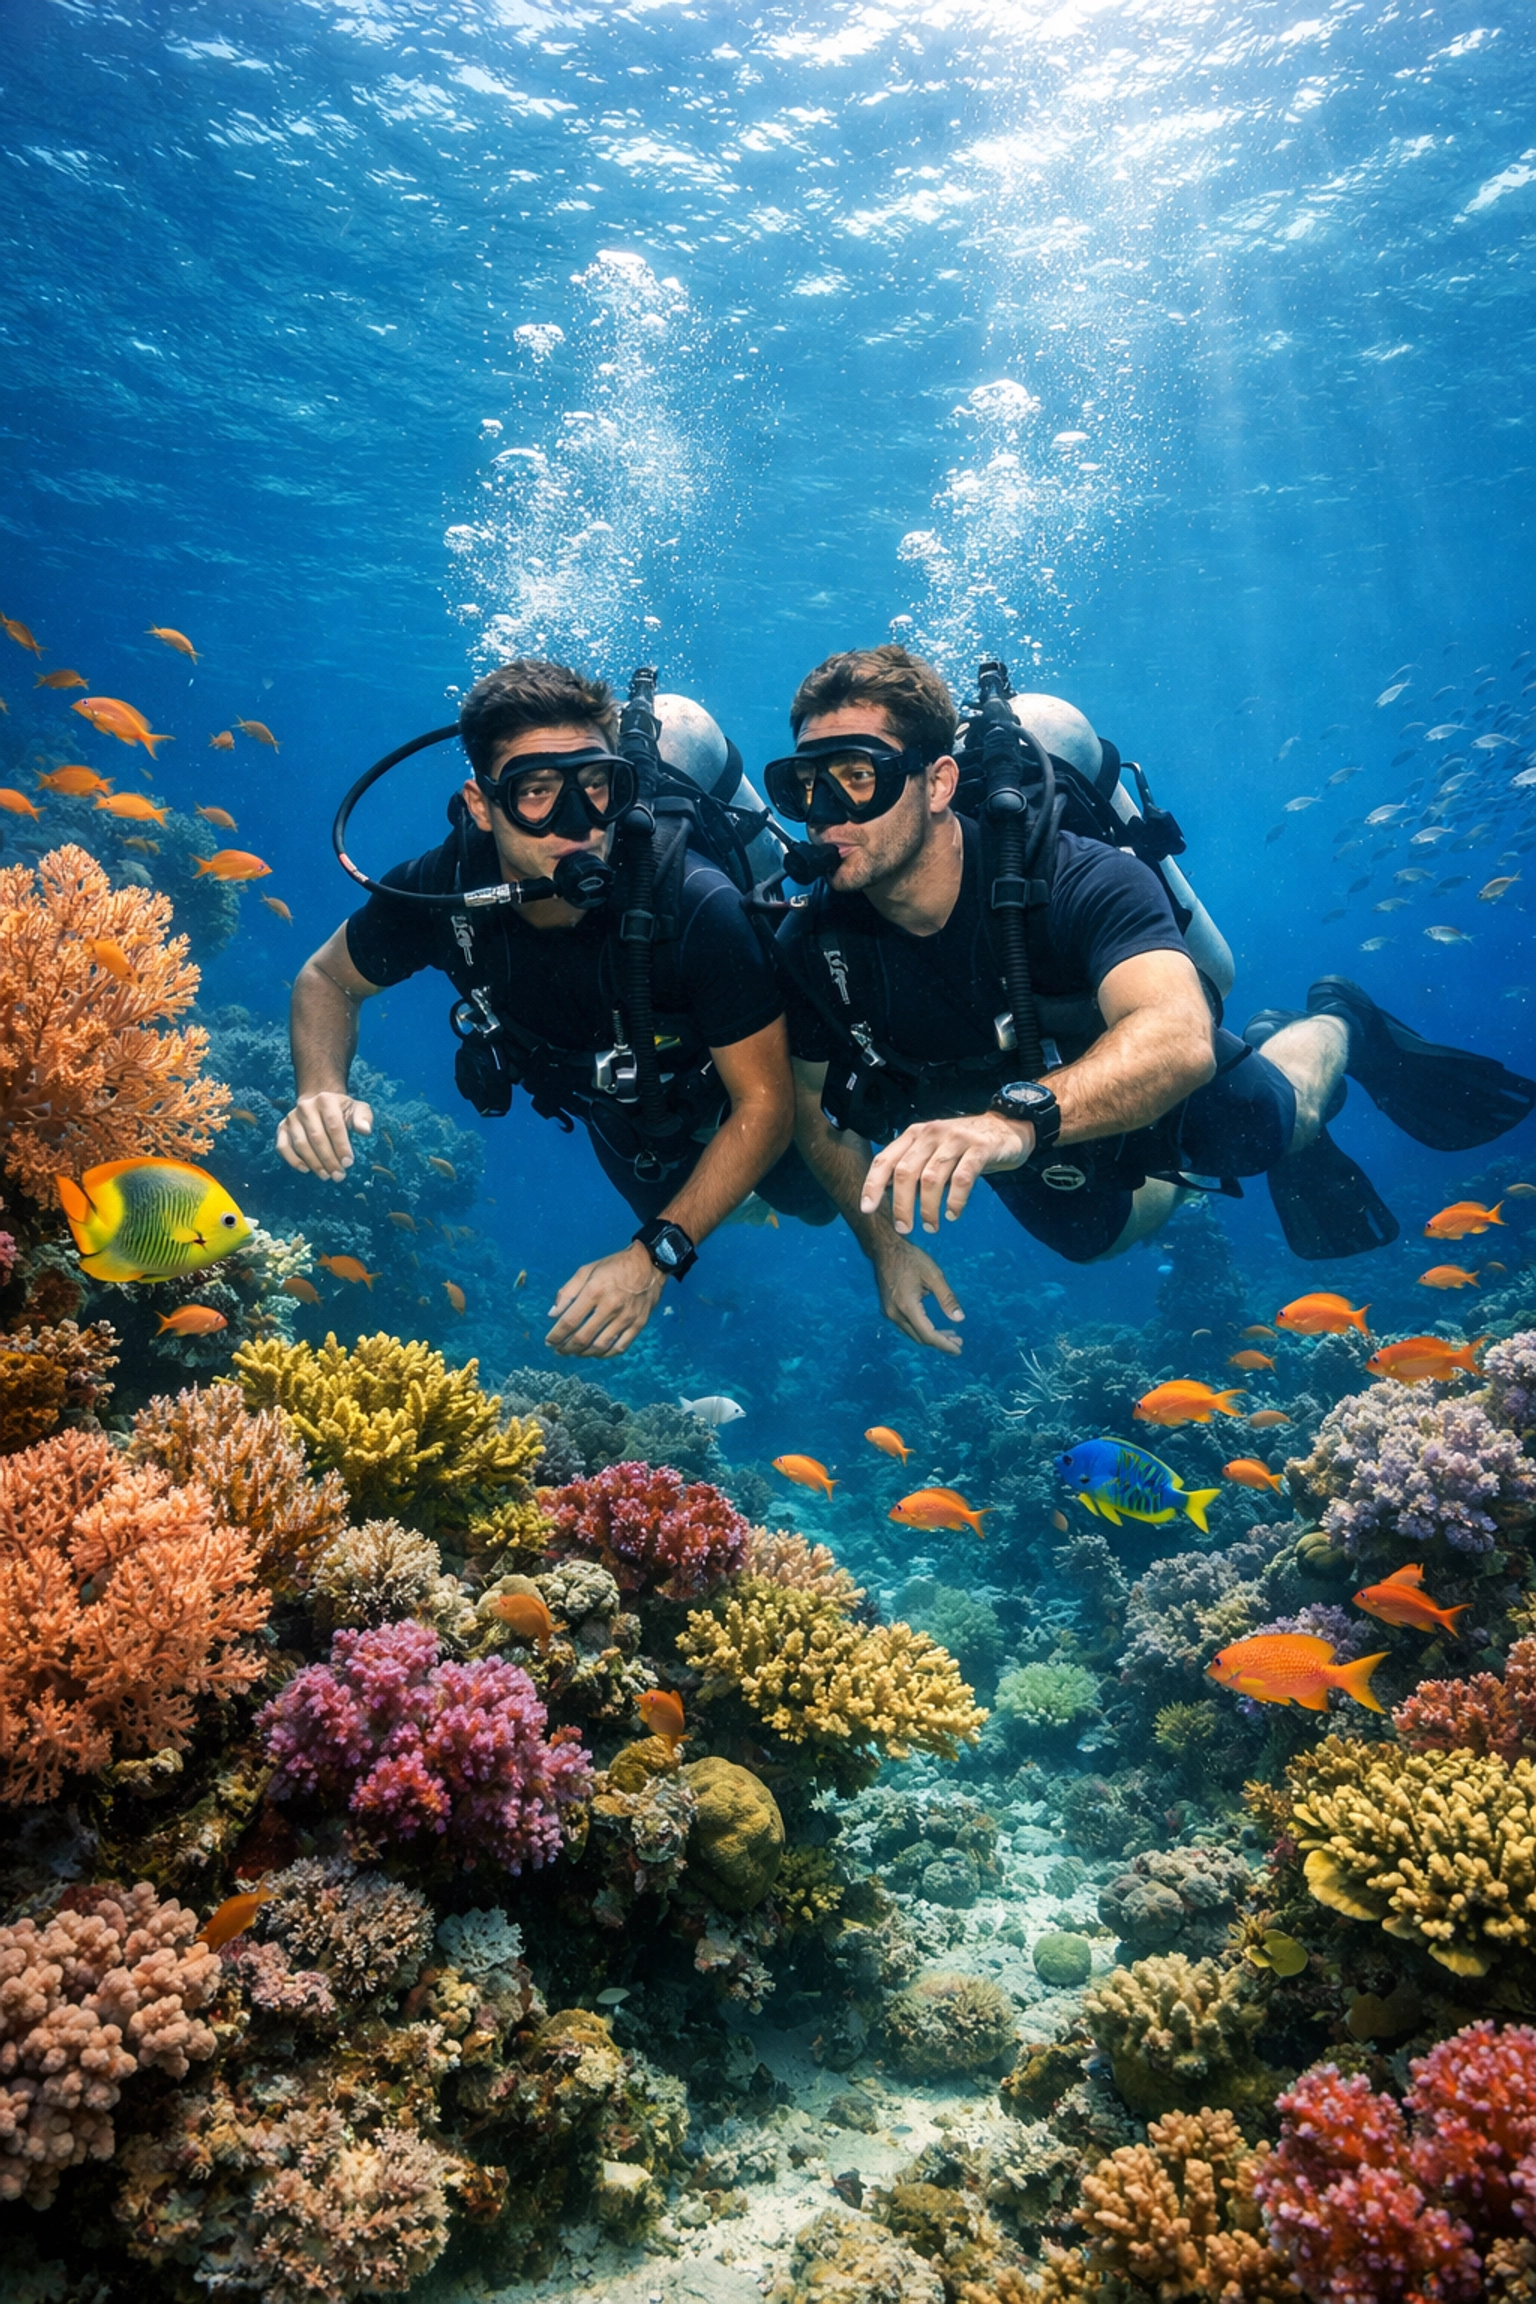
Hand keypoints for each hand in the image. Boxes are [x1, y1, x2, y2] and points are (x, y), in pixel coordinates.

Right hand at [276, 1092, 374, 1180]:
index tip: (348, 1163)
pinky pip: (283, 1146)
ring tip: (326, 1176)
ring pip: (301, 1144)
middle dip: (329, 1159)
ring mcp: (292, 1117)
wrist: (319, 1104)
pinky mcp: (282, 1127)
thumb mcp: (357, 1109)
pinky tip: (306, 1170)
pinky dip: (293, 1160)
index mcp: (326, 1100)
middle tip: (339, 1176)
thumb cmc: (342, 1111)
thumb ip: (363, 1118)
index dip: (341, 1146)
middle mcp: (306, 1107)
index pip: (334, 1126)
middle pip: (317, 1137)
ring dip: (314, 1163)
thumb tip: (365, 1130)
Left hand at [546, 1242, 666, 1357]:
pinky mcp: (638, 1324)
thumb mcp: (586, 1270)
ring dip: (583, 1354)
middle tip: (559, 1350)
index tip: (549, 1341)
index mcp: (594, 1291)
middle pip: (583, 1337)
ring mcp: (626, 1317)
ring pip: (600, 1346)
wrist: (649, 1263)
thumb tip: (552, 1315)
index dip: (556, 1335)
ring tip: (574, 1353)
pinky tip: (596, 1352)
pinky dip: (605, 1354)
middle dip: (566, 1348)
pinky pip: (620, 1347)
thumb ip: (567, 1292)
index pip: (570, 1321)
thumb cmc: (613, 1266)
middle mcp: (610, 1306)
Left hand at [861, 1113, 1031, 1234]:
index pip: (885, 1159)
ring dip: (928, 1208)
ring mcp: (956, 1139)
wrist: (1007, 1128)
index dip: (873, 1185)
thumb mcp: (933, 1150)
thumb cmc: (964, 1146)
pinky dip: (955, 1201)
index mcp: (915, 1135)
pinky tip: (953, 1214)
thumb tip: (886, 1193)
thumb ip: (913, 1166)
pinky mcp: (980, 1148)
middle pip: (905, 1172)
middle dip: (901, 1204)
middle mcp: (931, 1134)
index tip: (867, 1209)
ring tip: (930, 1227)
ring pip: (931, 1178)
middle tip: (903, 1228)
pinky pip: (962, 1179)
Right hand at [872, 1235, 964, 1354]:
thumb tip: (959, 1319)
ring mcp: (889, 1312)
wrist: (885, 1250)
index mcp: (907, 1306)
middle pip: (920, 1337)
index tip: (958, 1350)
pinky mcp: (888, 1309)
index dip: (944, 1344)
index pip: (927, 1334)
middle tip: (959, 1342)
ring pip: (912, 1334)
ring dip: (931, 1337)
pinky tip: (933, 1326)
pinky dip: (921, 1330)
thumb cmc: (911, 1259)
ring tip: (951, 1335)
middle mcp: (895, 1313)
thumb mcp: (934, 1275)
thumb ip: (947, 1298)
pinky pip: (906, 1326)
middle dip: (940, 1343)